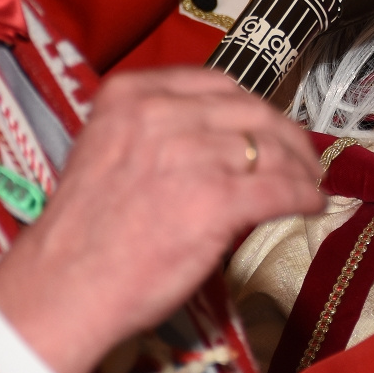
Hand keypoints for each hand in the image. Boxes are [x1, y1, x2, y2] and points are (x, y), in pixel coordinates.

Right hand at [0, 68, 324, 372]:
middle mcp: (161, 114)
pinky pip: (279, 189)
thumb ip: (161, 131)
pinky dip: (303, 196)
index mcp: (131, 95)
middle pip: (252, 112)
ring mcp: (191, 155)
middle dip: (286, 136)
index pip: (218, 85)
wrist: (62, 288)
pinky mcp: (216, 199)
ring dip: (299, 169)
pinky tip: (311, 205)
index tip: (270, 125)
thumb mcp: (111, 150)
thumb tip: (229, 140)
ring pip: (270, 150)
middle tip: (304, 158)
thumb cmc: (84, 231)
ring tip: (309, 184)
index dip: (254, 107)